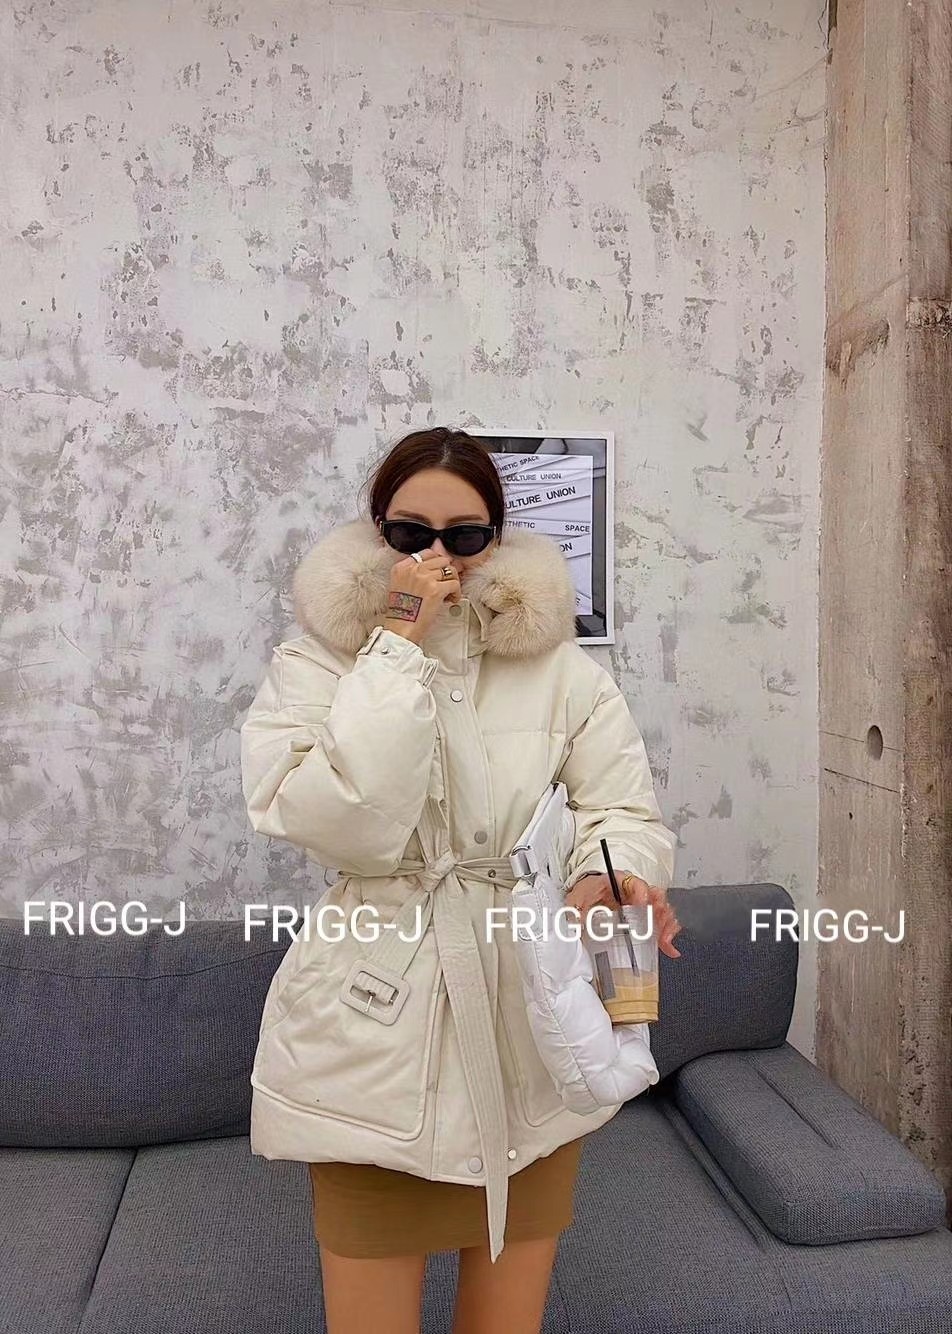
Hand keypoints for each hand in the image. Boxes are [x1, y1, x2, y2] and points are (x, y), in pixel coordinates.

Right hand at [382, 548, 461, 644]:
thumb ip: (415, 572)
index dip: (437, 562)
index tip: (441, 571)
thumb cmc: (401, 612)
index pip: (426, 553)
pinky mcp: (436, 589)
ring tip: (449, 594)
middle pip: (441, 560)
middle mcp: (413, 569)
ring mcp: (425, 578)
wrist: (401, 628)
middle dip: (447, 572)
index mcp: (402, 567)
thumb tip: (436, 556)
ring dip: (453, 582)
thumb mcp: (401, 585)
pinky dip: (456, 593)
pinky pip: (455, 584)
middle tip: (447, 583)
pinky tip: (451, 600)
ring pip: (450, 570)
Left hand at [563, 871, 681, 958]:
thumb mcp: (576, 899)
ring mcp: (641, 902)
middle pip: (655, 897)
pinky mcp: (644, 916)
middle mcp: (634, 890)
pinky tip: (668, 948)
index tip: (642, 906)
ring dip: (666, 926)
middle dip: (660, 913)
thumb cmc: (584, 893)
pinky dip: (666, 935)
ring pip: (662, 910)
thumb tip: (572, 924)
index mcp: (618, 881)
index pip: (635, 883)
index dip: (641, 894)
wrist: (586, 894)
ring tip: (664, 941)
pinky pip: (661, 923)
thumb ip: (575, 911)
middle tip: (658, 928)